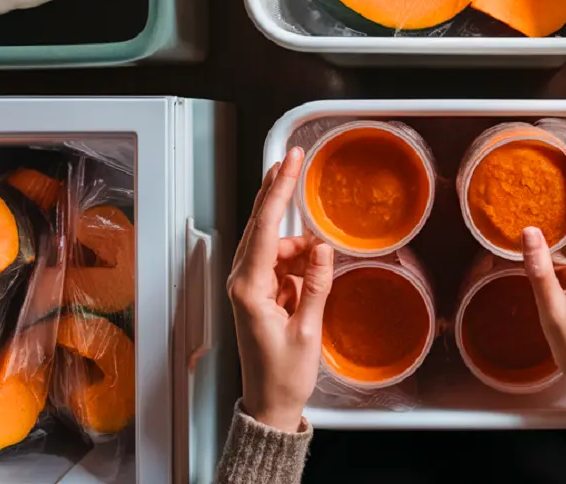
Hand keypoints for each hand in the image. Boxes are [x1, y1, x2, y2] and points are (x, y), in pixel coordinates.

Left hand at [226, 148, 333, 431]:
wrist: (269, 406)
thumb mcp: (308, 331)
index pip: (265, 228)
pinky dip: (297, 259)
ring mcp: (248, 286)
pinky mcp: (258, 293)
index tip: (289, 162)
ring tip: (318, 259)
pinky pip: (279, 262)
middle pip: (261, 225)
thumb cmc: (283, 376)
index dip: (278, 190)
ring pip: (273, 244)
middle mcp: (242, 282)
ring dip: (296, 241)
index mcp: (249, 289)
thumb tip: (322, 246)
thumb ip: (316, 284)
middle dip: (278, 192)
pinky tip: (312, 268)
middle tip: (294, 160)